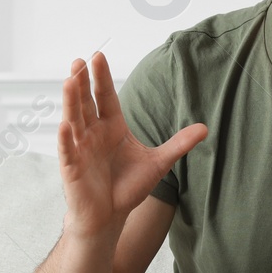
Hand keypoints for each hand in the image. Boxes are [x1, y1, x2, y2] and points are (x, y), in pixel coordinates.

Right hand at [57, 50, 205, 238]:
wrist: (110, 217)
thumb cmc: (127, 187)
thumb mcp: (158, 163)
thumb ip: (179, 144)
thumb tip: (205, 128)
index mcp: (112, 126)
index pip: (106, 96)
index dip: (102, 78)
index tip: (98, 56)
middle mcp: (93, 133)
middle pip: (87, 102)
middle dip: (83, 82)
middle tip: (81, 60)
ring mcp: (80, 149)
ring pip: (74, 120)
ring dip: (71, 101)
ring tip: (70, 80)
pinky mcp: (72, 169)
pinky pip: (69, 151)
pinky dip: (67, 139)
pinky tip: (66, 126)